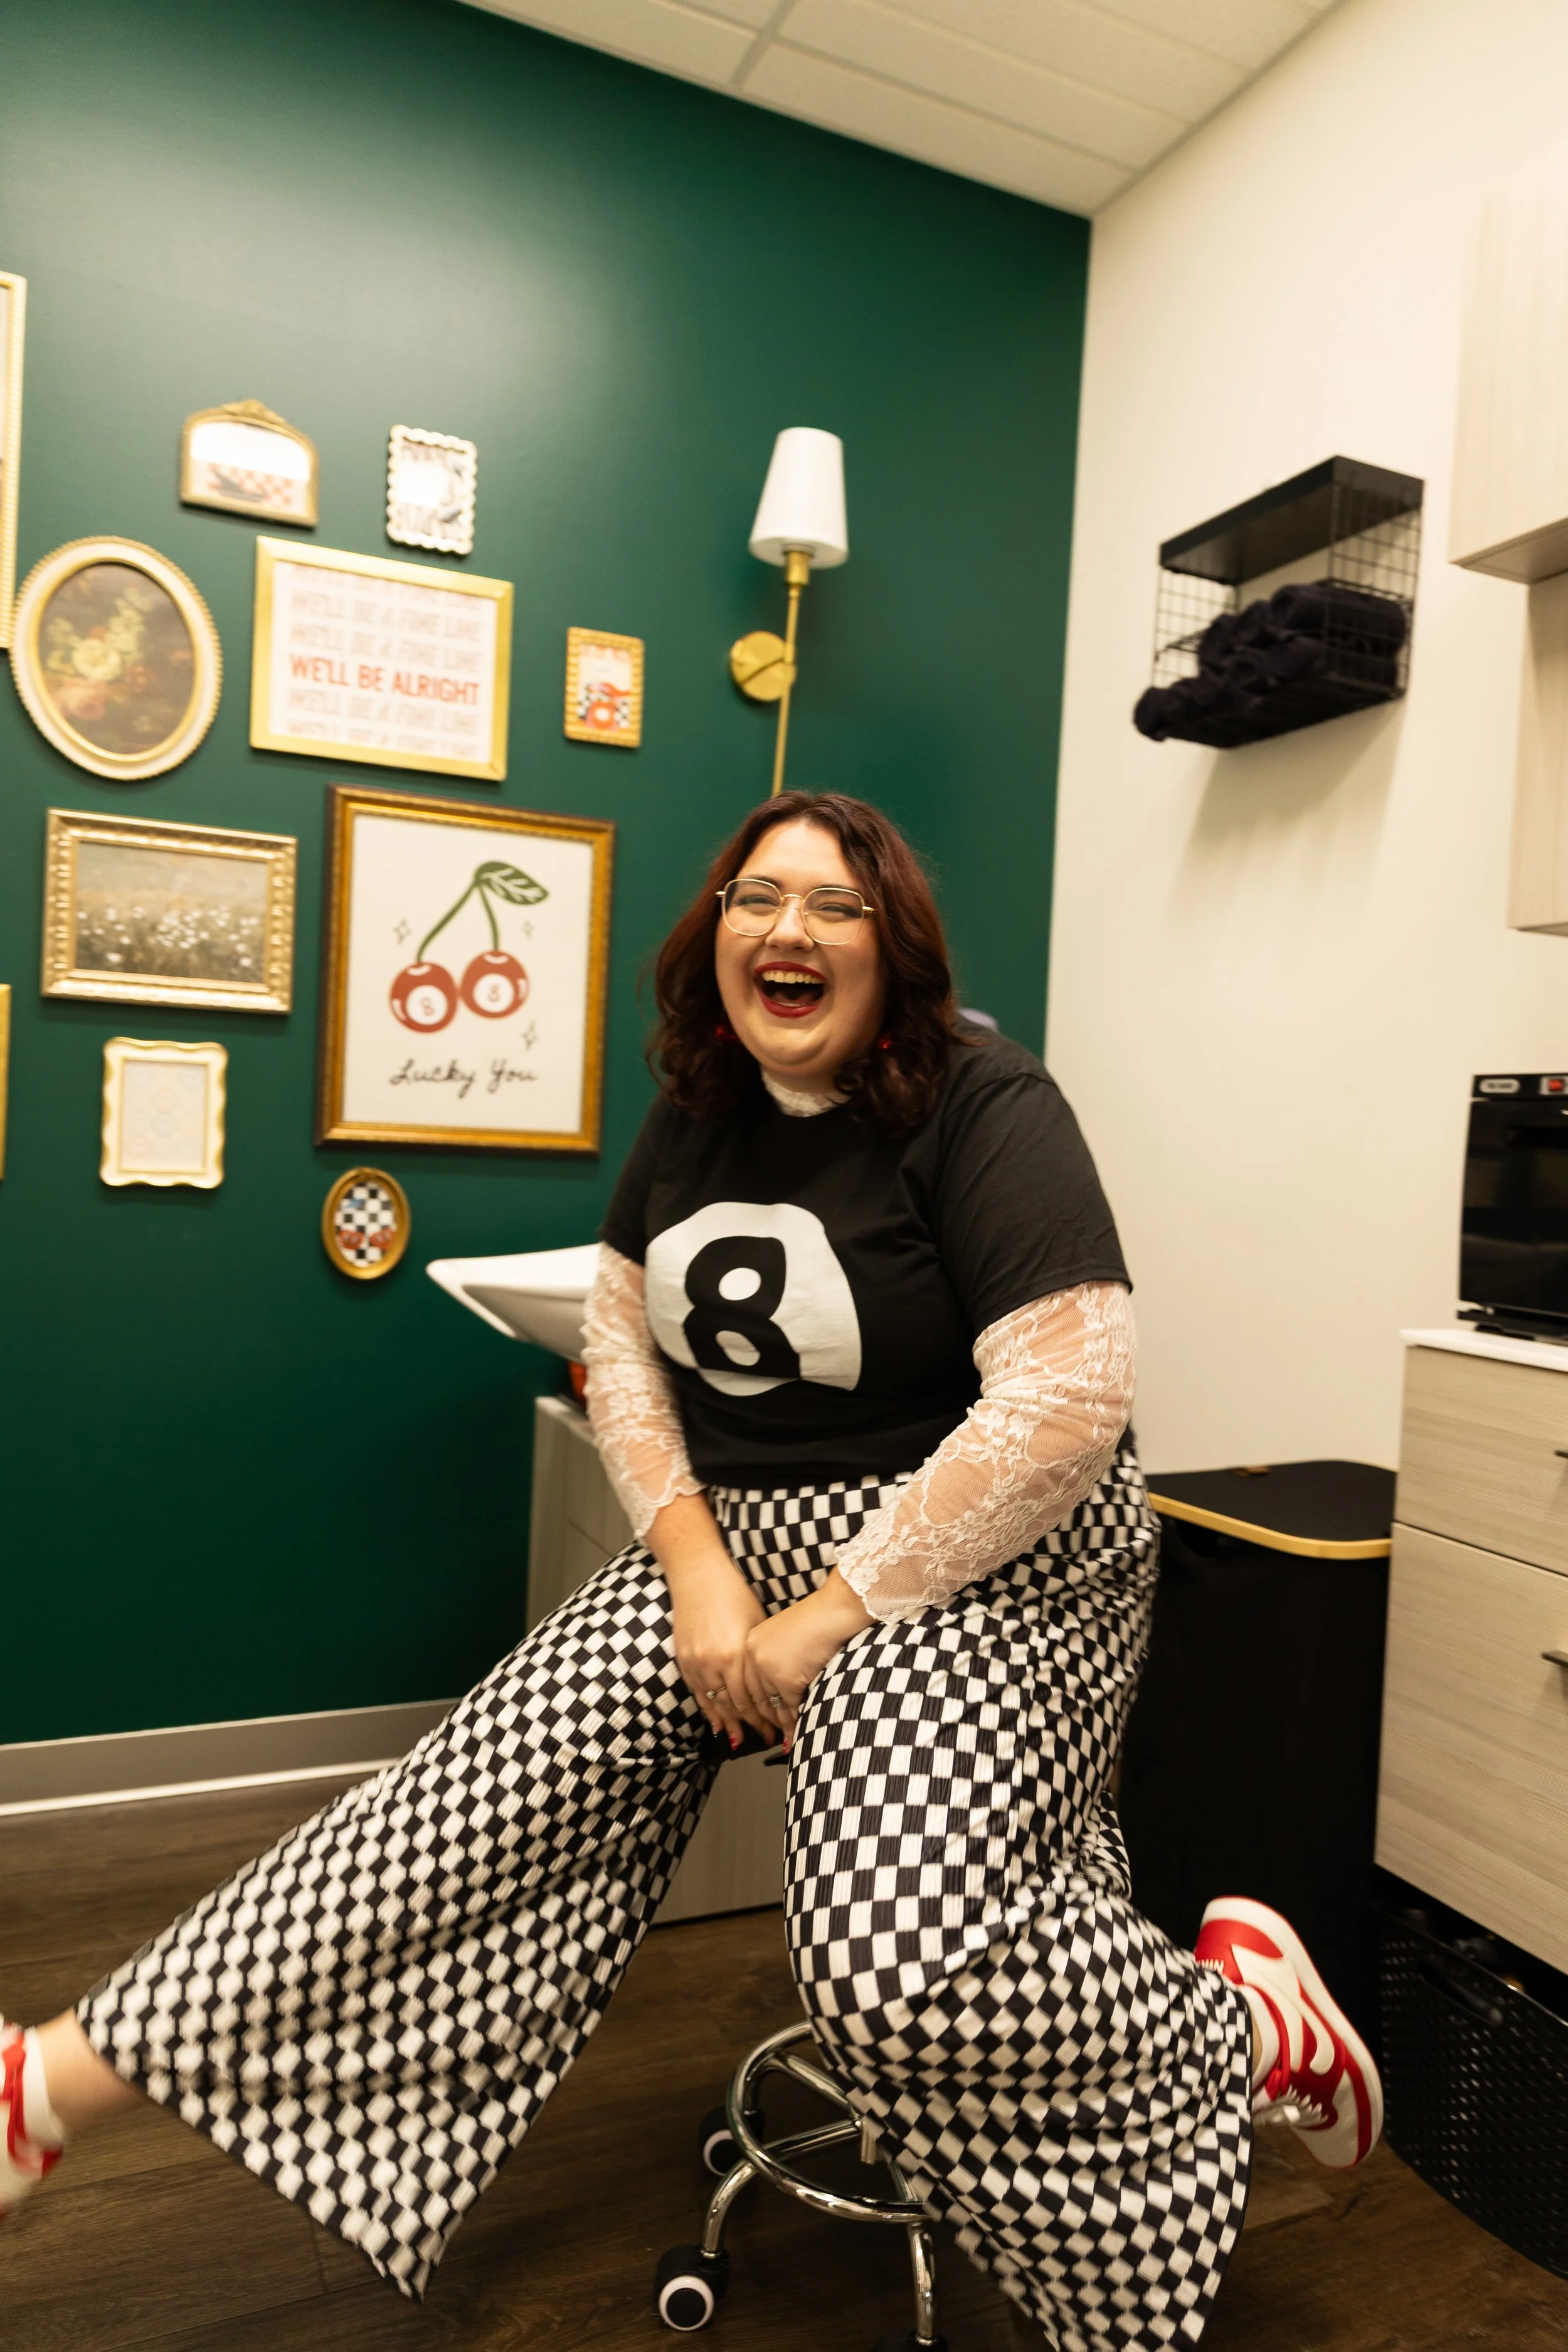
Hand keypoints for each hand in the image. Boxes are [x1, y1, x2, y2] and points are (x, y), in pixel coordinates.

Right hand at [647, 1492, 776, 1746]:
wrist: (699, 1573)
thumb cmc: (734, 1593)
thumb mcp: (757, 1623)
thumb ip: (760, 1656)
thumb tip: (775, 1682)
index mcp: (736, 1653)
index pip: (753, 1698)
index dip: (766, 1717)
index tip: (779, 1728)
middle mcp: (714, 1662)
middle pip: (735, 1705)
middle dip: (752, 1725)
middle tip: (768, 1739)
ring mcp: (696, 1661)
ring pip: (715, 1703)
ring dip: (730, 1724)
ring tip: (742, 1740)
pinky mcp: (684, 1658)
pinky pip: (697, 1692)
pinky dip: (708, 1710)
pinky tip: (717, 1723)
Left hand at [741, 1572, 871, 1744]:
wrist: (834, 1611)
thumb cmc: (819, 1619)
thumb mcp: (787, 1637)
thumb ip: (777, 1659)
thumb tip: (779, 1687)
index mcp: (751, 1642)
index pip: (747, 1683)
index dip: (754, 1705)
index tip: (759, 1719)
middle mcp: (754, 1656)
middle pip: (756, 1698)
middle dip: (765, 1721)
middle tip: (770, 1737)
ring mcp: (768, 1669)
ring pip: (773, 1707)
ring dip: (781, 1725)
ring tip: (786, 1740)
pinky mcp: (787, 1680)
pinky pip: (791, 1708)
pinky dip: (797, 1721)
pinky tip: (800, 1731)